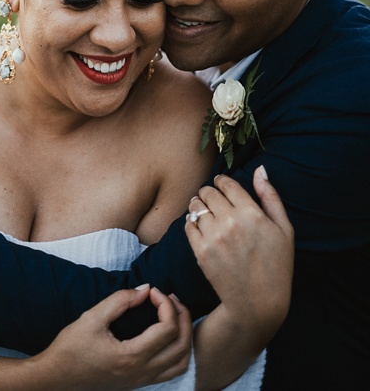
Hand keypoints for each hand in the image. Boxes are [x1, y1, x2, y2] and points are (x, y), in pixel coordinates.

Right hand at [26, 286, 191, 390]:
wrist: (57, 377)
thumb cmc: (70, 348)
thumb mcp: (91, 319)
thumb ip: (119, 301)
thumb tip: (144, 290)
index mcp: (132, 356)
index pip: (167, 328)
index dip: (165, 304)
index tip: (152, 290)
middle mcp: (143, 372)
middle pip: (181, 345)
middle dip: (181, 317)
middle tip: (170, 298)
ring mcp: (143, 380)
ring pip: (182, 362)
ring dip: (184, 337)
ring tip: (174, 315)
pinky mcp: (139, 383)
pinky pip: (172, 371)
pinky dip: (178, 353)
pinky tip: (168, 337)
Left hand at [185, 166, 293, 338]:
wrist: (259, 301)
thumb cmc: (276, 265)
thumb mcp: (284, 230)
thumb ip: (271, 197)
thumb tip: (260, 169)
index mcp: (252, 214)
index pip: (227, 183)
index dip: (222, 181)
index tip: (222, 185)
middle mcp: (230, 222)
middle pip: (208, 192)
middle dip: (209, 192)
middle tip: (213, 199)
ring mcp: (213, 236)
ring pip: (195, 206)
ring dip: (199, 205)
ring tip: (206, 211)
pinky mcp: (199, 250)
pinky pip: (188, 225)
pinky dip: (192, 222)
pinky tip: (202, 227)